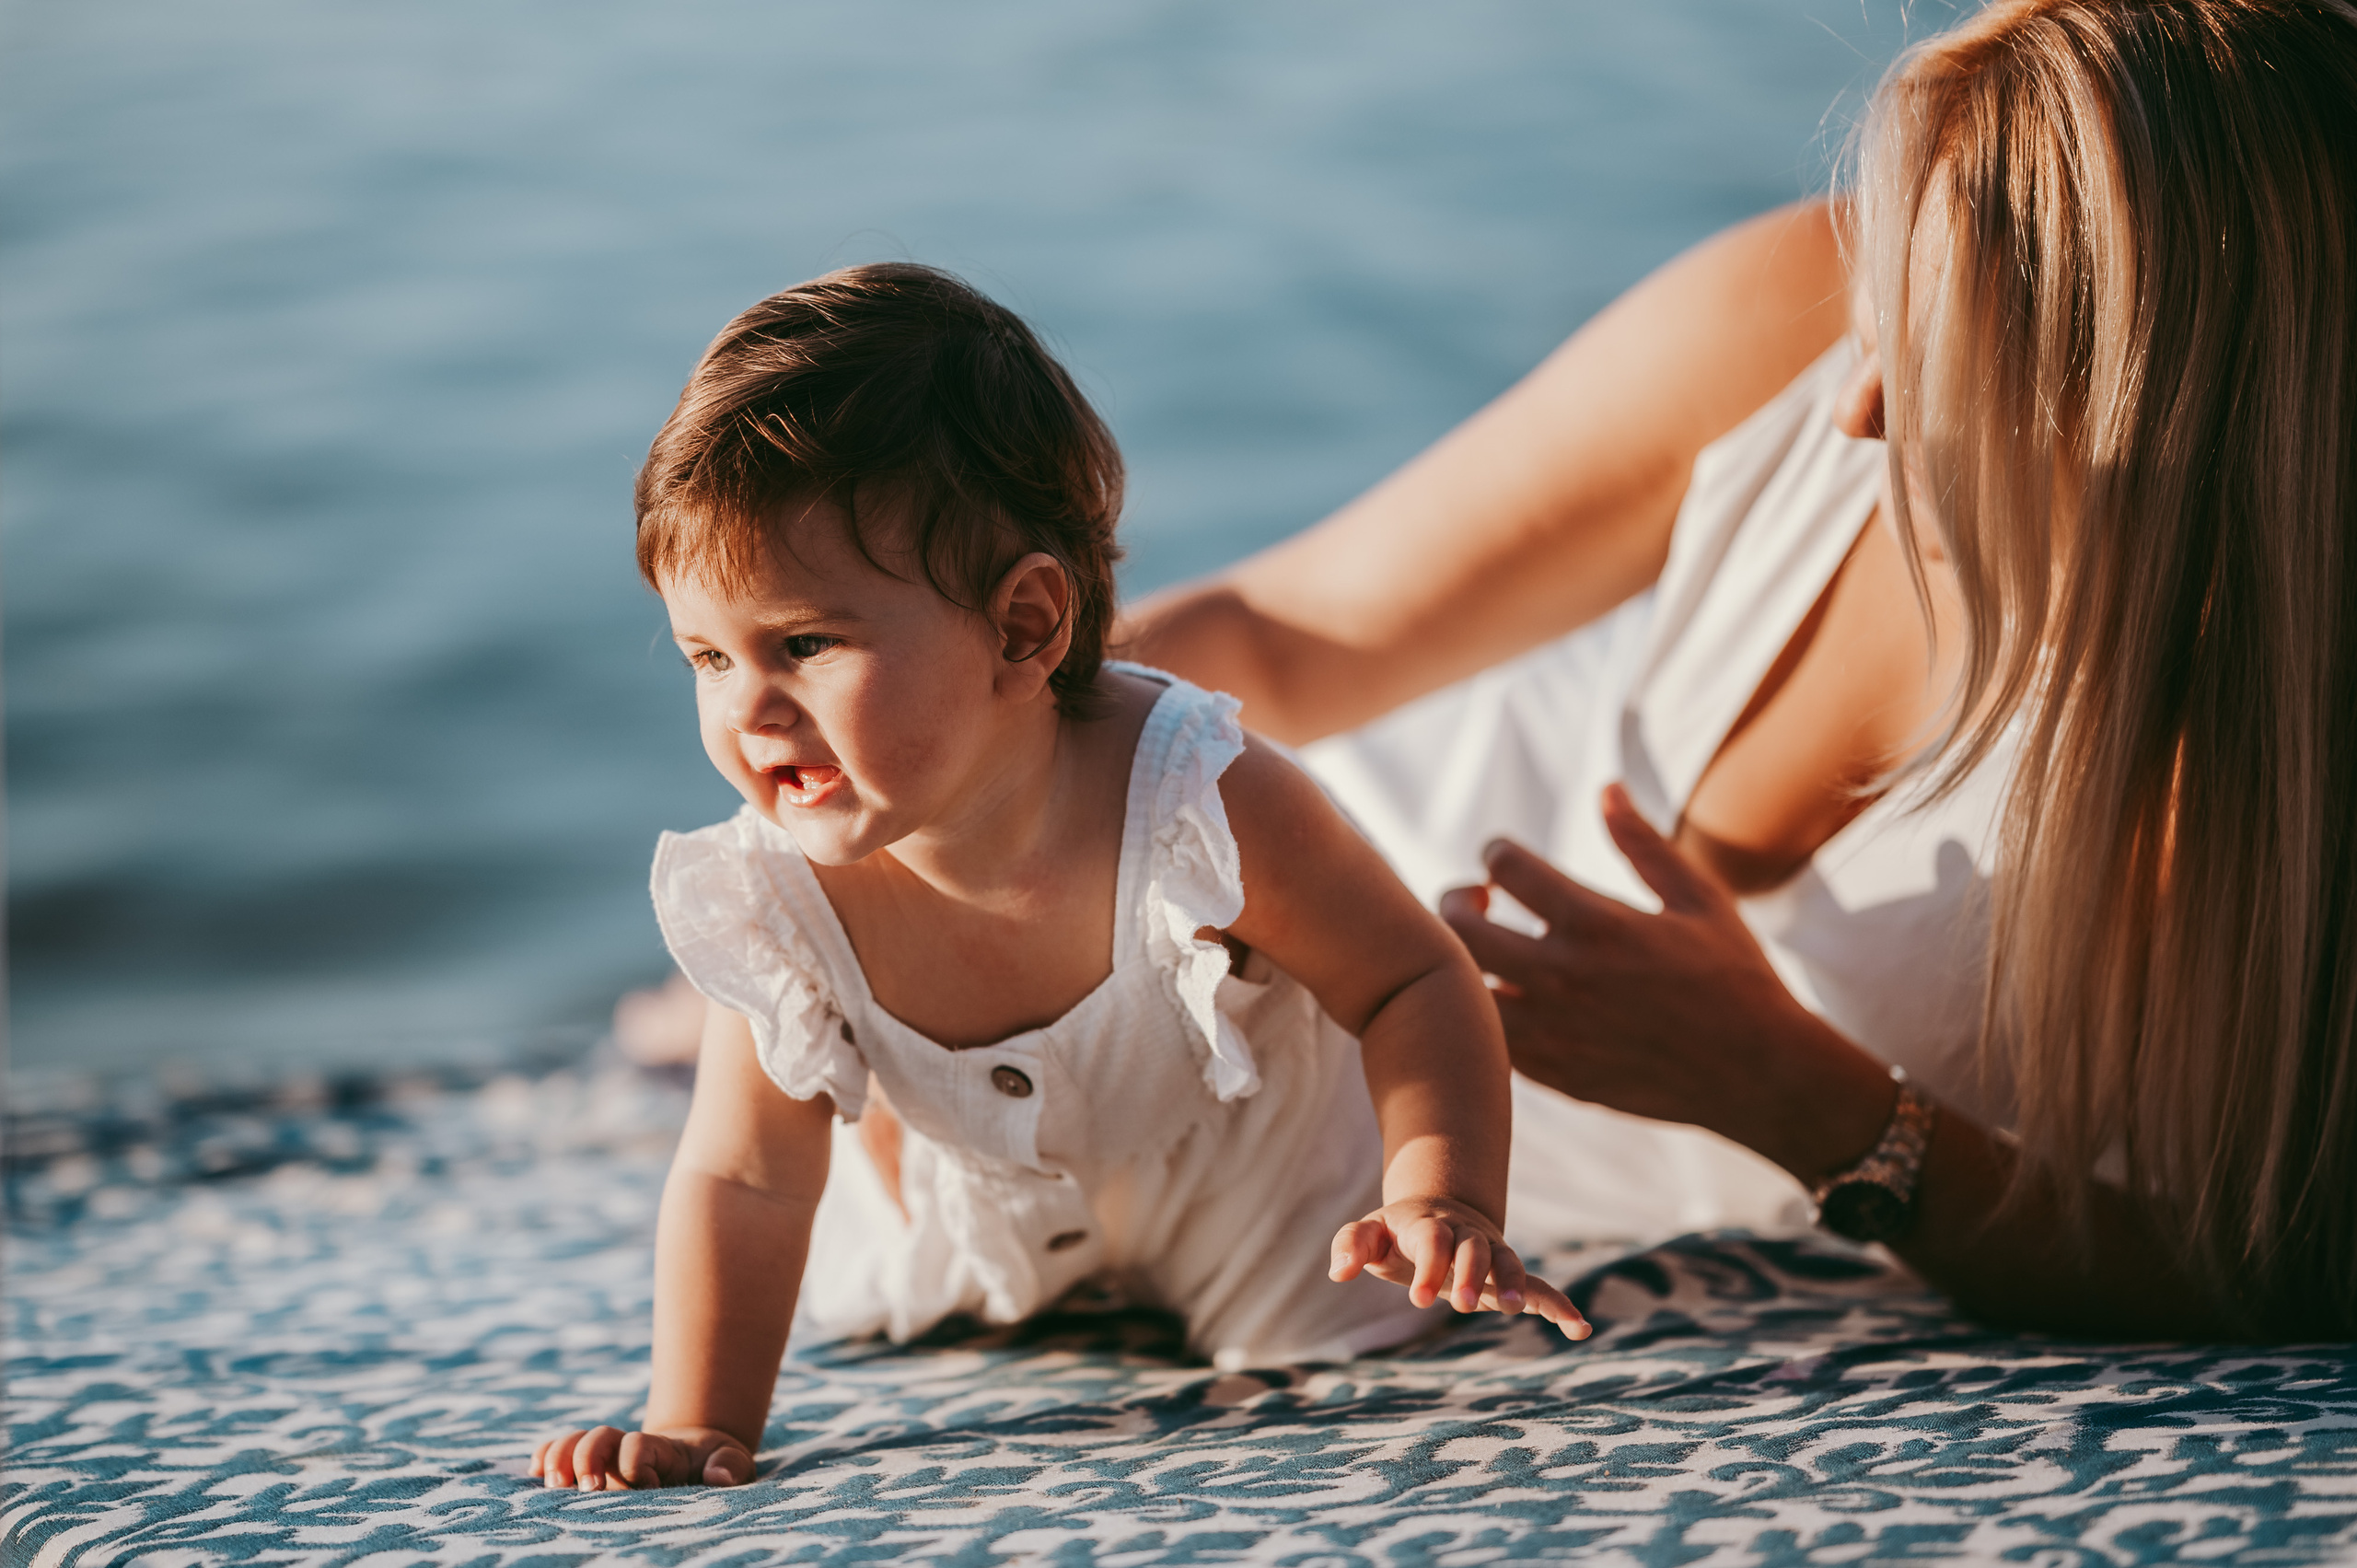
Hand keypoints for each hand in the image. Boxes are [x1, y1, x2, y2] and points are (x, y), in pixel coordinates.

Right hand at [529, 1424, 754, 1489]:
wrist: (698, 1457)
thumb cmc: (715, 1464)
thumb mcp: (731, 1461)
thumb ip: (730, 1465)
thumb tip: (718, 1477)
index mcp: (661, 1449)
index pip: (637, 1446)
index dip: (635, 1462)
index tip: (646, 1485)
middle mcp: (627, 1451)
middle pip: (599, 1438)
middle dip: (587, 1458)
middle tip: (587, 1489)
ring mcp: (606, 1461)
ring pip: (574, 1443)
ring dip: (558, 1458)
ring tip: (552, 1485)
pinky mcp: (592, 1470)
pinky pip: (559, 1453)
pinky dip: (543, 1456)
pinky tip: (532, 1472)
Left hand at [1331, 1194, 1590, 1337]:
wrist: (1438, 1213)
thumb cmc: (1396, 1233)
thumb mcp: (1368, 1233)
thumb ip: (1351, 1245)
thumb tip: (1338, 1272)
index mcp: (1429, 1224)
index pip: (1434, 1240)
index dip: (1430, 1267)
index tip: (1418, 1301)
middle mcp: (1466, 1235)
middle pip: (1474, 1248)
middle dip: (1469, 1273)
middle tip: (1459, 1305)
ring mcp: (1492, 1252)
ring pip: (1509, 1260)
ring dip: (1513, 1282)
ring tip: (1511, 1309)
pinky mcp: (1508, 1275)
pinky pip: (1539, 1287)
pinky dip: (1560, 1305)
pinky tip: (1580, 1329)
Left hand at [1438, 782, 1881, 1178]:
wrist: (1760, 1074)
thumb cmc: (1736, 976)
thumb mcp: (1699, 897)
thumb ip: (1643, 843)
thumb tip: (1606, 788)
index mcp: (1597, 925)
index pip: (1508, 867)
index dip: (1497, 852)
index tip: (1503, 859)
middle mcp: (1565, 977)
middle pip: (1465, 931)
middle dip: (1455, 903)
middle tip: (1474, 900)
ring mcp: (1556, 1032)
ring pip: (1468, 994)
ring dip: (1464, 965)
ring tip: (1486, 953)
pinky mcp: (1557, 1076)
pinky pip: (1494, 1042)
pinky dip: (1489, 1016)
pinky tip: (1511, 998)